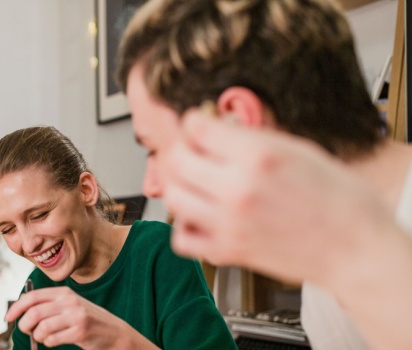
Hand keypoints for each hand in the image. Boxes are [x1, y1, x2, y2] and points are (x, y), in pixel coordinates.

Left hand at [5, 287, 153, 348]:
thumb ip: (48, 305)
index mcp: (63, 293)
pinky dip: (48, 342)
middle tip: (27, 331)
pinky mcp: (80, 331)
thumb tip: (20, 312)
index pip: (32, 297)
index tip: (8, 318)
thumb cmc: (86, 320)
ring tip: (44, 337)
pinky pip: (52, 339)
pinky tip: (54, 341)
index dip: (16, 308)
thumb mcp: (69, 305)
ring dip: (38, 336)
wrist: (114, 332)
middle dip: (24, 325)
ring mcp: (76, 316)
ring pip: (42, 327)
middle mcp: (69, 301)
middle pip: (34, 313)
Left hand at [161, 112, 391, 282]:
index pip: (196, 128)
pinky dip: (184, 226)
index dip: (195, 121)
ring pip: (172, 196)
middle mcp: (238, 189)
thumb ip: (252, 138)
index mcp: (258, 156)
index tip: (200, 125)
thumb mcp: (299, 149)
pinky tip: (200, 217)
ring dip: (178, 184)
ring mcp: (228, 224)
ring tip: (195, 181)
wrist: (356, 248)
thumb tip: (219, 127)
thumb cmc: (339, 199)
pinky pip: (181, 239)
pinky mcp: (227, 252)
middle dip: (181, 148)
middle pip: (176, 160)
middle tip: (192, 150)